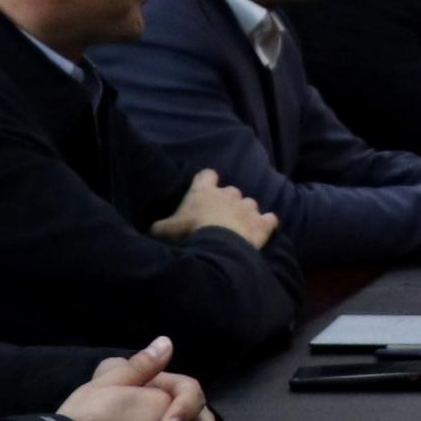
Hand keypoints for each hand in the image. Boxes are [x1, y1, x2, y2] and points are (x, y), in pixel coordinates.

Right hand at [150, 168, 278, 250]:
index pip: (206, 175)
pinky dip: (267, 223)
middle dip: (227, 201)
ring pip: (250, 203)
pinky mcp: (262, 223)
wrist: (218, 244)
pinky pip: (269, 219)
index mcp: (203, 192)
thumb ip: (159, 227)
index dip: (206, 181)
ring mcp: (247, 207)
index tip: (204, 189)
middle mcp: (228, 194)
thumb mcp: (164, 231)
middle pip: (231, 191)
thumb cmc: (189, 233)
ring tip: (238, 227)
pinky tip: (264, 229)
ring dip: (245, 212)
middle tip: (218, 217)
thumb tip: (151, 230)